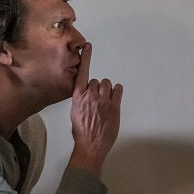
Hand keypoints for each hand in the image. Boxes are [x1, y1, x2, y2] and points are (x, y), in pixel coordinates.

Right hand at [69, 42, 122, 176]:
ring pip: (107, 84)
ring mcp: (103, 101)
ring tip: (105, 102)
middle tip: (98, 101)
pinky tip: (114, 99)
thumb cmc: (81, 131)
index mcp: (78, 97)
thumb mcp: (75, 112)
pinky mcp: (114, 107)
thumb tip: (85, 94)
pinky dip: (117, 92)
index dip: (86, 58)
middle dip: (98, 89)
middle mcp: (90, 96)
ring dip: (107, 90)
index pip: (82, 73)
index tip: (87, 47)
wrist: (90, 145)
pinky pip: (118, 90)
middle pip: (96, 81)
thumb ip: (80, 99)